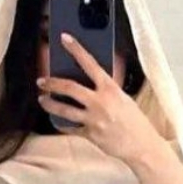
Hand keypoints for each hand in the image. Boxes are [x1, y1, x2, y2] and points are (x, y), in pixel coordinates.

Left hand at [36, 33, 163, 168]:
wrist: (142, 145)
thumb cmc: (135, 120)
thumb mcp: (123, 98)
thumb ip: (106, 90)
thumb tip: (90, 81)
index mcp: (110, 88)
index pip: (90, 63)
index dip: (76, 49)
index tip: (64, 38)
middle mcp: (100, 102)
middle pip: (70, 88)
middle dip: (52, 83)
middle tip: (41, 81)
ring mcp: (94, 119)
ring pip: (64, 109)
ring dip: (50, 104)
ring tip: (42, 100)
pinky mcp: (91, 135)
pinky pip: (71, 128)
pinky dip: (62, 123)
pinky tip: (56, 120)